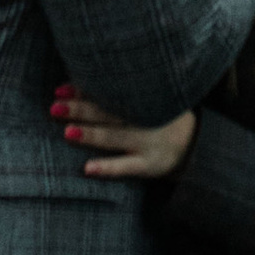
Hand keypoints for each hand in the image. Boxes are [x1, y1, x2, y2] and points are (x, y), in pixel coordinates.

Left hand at [51, 85, 196, 181]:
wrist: (200, 143)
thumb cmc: (161, 116)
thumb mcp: (149, 97)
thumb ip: (120, 92)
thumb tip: (73, 86)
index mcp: (144, 96)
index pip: (110, 91)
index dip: (84, 90)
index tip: (59, 90)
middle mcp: (147, 117)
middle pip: (108, 112)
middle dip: (80, 109)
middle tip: (54, 107)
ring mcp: (149, 142)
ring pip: (115, 137)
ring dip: (91, 134)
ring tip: (68, 132)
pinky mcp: (151, 165)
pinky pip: (127, 167)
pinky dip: (108, 168)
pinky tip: (87, 169)